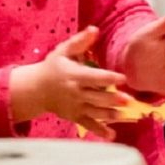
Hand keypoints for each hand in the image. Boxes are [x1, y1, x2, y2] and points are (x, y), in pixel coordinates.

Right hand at [9, 26, 132, 137]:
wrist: (36, 89)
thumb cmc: (52, 67)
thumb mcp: (63, 51)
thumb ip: (80, 42)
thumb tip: (95, 29)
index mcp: (74, 75)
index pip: (94, 77)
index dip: (109, 78)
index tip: (123, 78)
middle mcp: (75, 92)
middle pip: (97, 97)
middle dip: (113, 99)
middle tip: (129, 100)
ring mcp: (75, 106)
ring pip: (95, 112)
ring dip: (110, 114)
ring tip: (125, 115)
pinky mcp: (74, 116)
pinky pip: (88, 124)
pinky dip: (99, 131)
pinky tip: (112, 135)